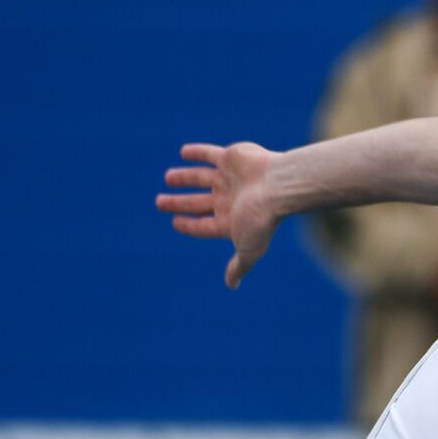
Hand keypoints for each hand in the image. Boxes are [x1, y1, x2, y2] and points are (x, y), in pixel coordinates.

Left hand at [156, 142, 277, 288]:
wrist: (277, 187)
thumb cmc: (262, 220)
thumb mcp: (248, 249)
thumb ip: (239, 266)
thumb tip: (232, 286)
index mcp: (230, 220)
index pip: (204, 224)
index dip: (188, 225)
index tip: (174, 222)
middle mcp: (230, 199)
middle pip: (198, 202)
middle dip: (179, 203)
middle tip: (160, 203)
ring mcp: (230, 178)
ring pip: (201, 177)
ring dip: (184, 178)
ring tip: (168, 178)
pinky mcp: (231, 157)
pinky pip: (210, 154)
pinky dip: (197, 152)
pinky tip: (183, 153)